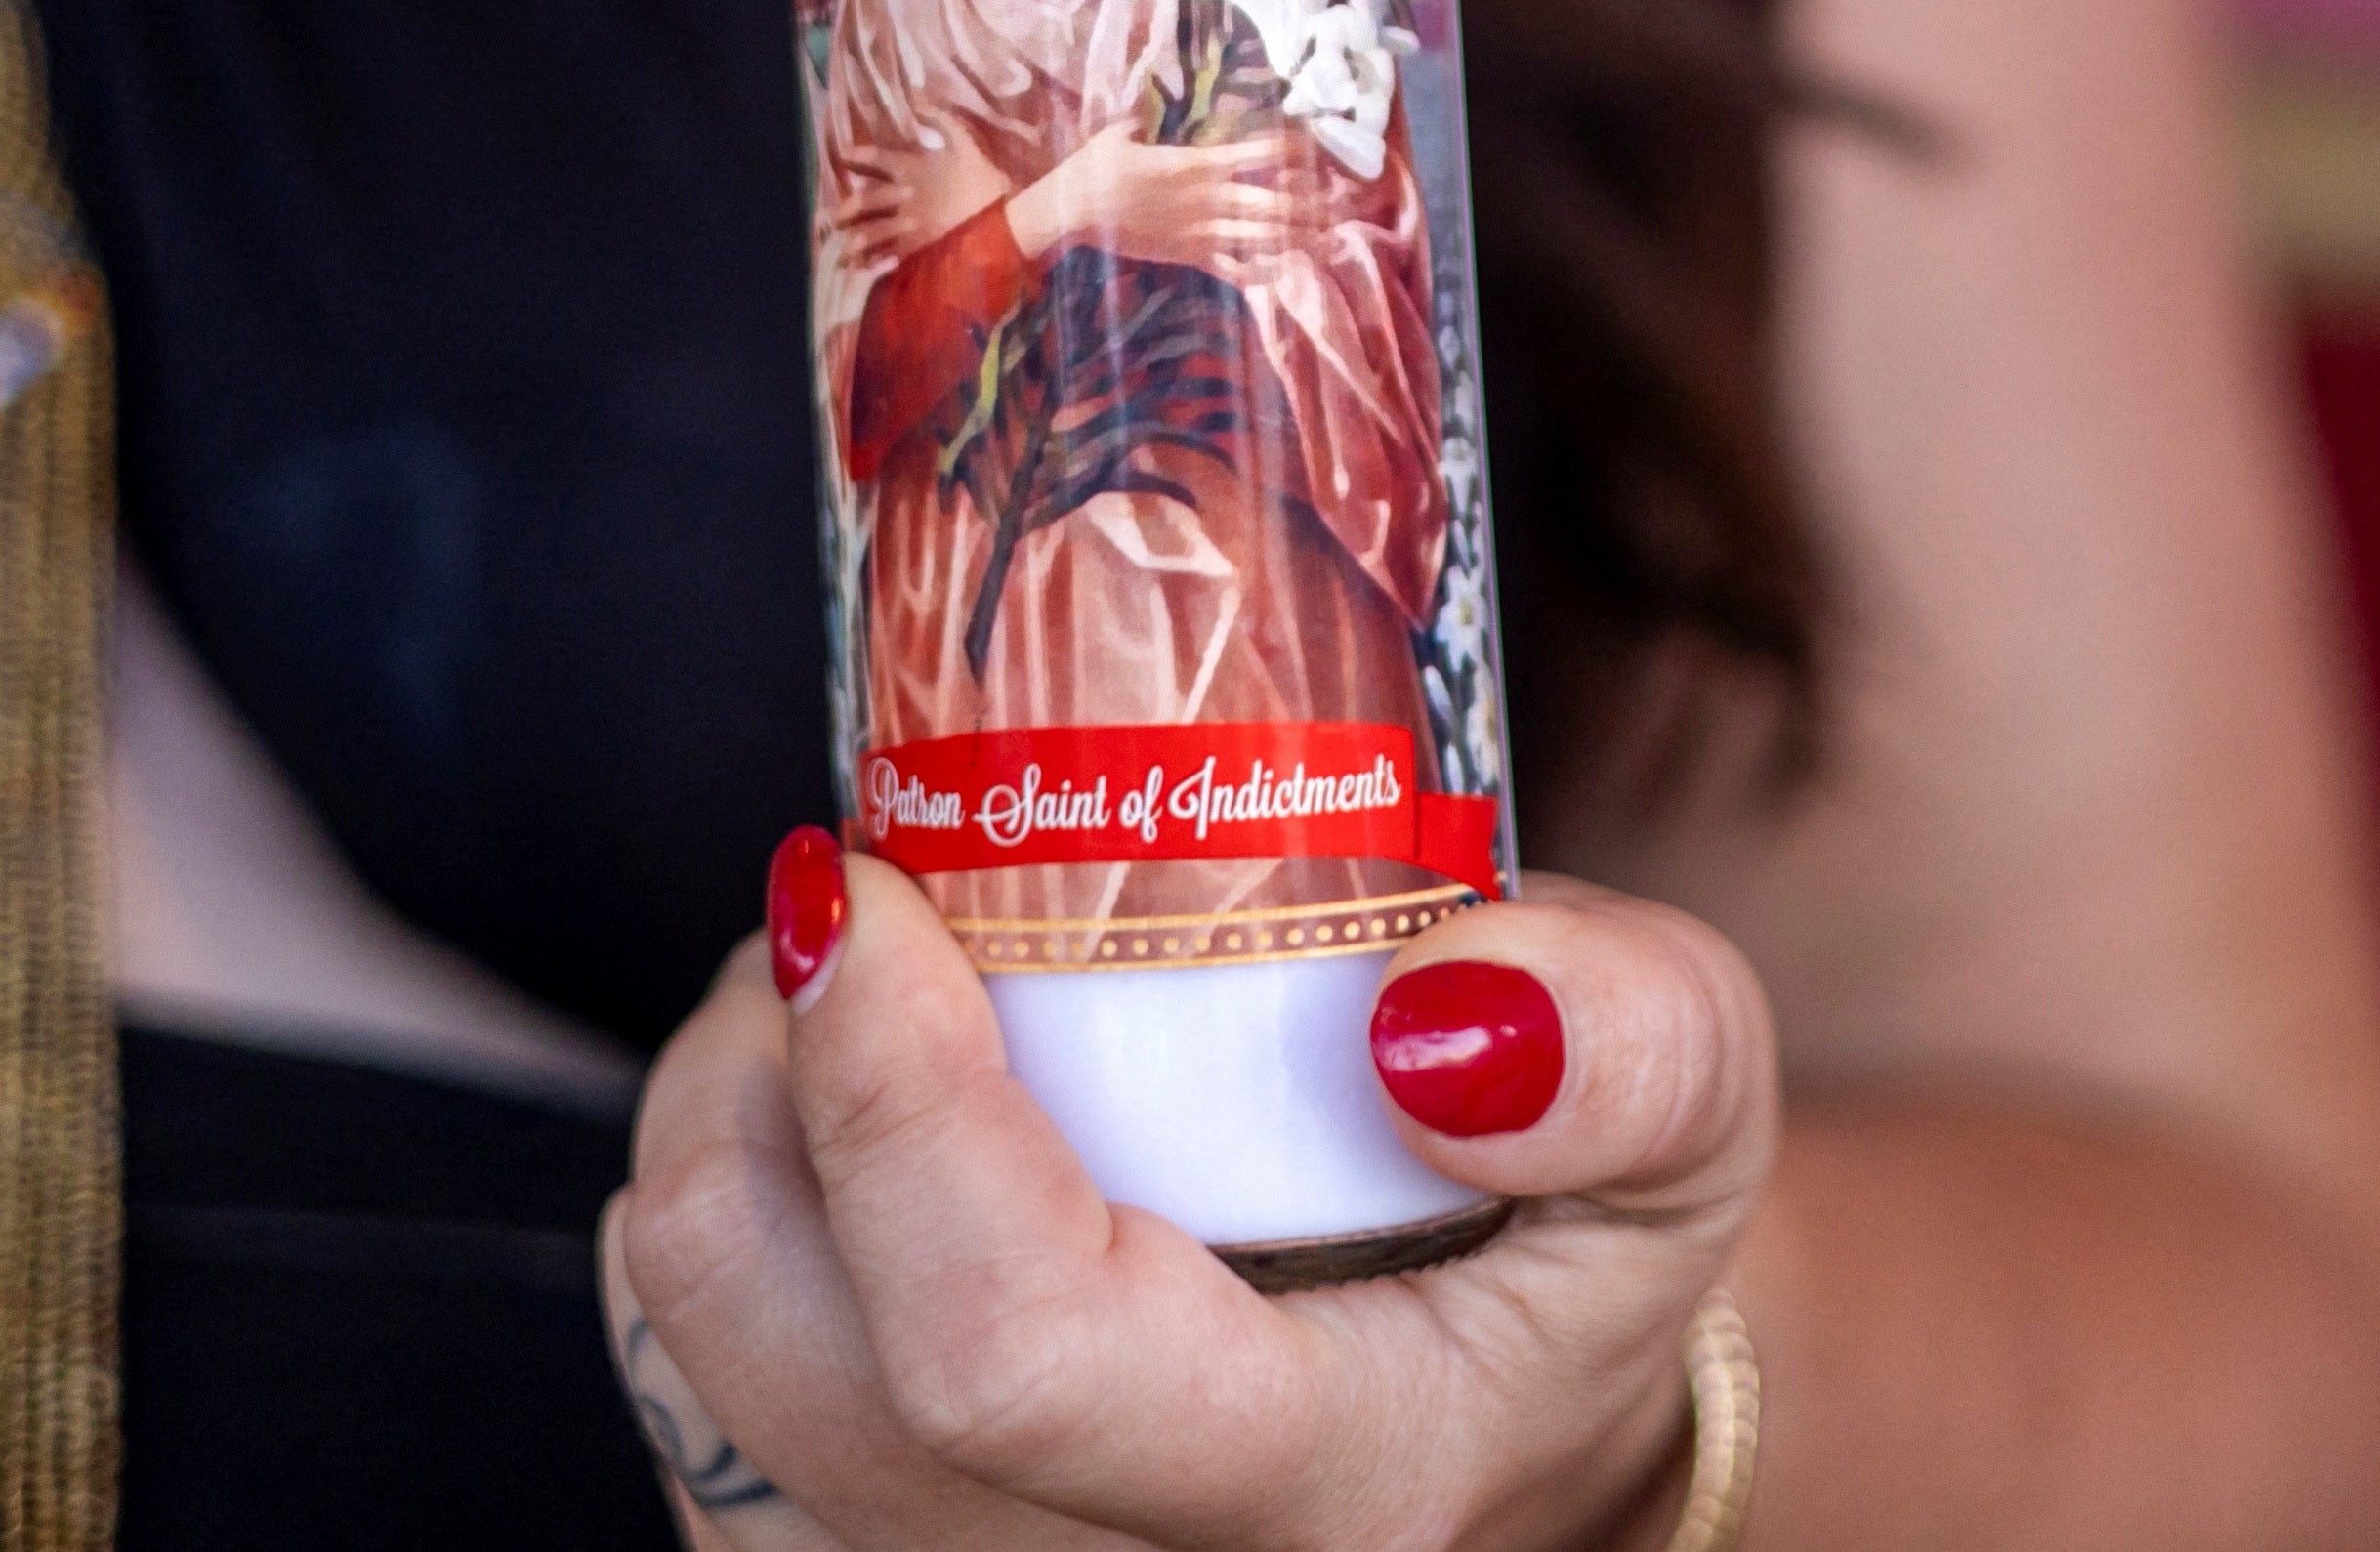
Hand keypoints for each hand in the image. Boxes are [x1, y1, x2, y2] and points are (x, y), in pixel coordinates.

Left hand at [603, 849, 1772, 1551]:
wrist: (1507, 1405)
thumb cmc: (1575, 1241)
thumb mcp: (1702, 1107)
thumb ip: (1633, 1048)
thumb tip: (1442, 1016)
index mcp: (1306, 1494)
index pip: (1008, 1354)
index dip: (891, 1105)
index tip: (869, 889)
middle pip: (780, 1352)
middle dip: (759, 1070)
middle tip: (853, 902)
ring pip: (690, 1366)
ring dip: (719, 1134)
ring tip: (844, 1005)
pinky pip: (678, 1395)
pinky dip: (712, 1229)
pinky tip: (834, 1137)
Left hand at [830, 129, 1005, 280]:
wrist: (1004, 214)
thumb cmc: (983, 177)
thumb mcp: (965, 141)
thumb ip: (941, 118)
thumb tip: (920, 95)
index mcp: (914, 168)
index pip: (877, 159)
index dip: (857, 156)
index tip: (842, 156)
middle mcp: (906, 196)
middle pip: (865, 202)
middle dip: (846, 209)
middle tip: (832, 216)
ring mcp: (911, 224)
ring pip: (871, 233)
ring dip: (853, 240)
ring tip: (841, 249)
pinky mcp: (921, 247)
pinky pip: (890, 255)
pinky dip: (875, 261)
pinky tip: (866, 266)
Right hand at [999, 125, 1329, 279]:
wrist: (1072, 214)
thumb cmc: (1094, 169)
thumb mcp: (1120, 133)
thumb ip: (1142, 119)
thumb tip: (1147, 104)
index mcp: (1196, 164)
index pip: (1256, 154)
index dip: (1290, 149)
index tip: (1315, 145)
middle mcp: (1208, 199)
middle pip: (1271, 202)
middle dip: (1307, 204)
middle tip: (1338, 203)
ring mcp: (1201, 231)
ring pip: (1260, 237)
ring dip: (1295, 237)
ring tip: (1325, 237)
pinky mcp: (1189, 256)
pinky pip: (1232, 269)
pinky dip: (1259, 272)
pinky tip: (1281, 270)